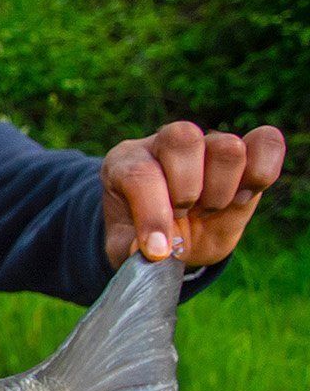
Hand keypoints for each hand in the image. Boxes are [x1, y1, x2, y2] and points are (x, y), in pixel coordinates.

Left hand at [101, 123, 284, 267]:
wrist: (169, 240)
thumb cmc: (140, 238)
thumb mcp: (124, 246)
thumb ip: (129, 247)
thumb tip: (153, 249)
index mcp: (126, 162)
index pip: (139, 173)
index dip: (152, 215)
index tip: (159, 251)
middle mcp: (165, 143)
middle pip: (183, 139)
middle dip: (186, 191)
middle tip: (182, 216)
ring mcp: (208, 145)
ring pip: (226, 146)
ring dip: (220, 190)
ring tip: (208, 211)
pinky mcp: (247, 155)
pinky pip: (267, 142)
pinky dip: (262, 171)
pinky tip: (241, 198)